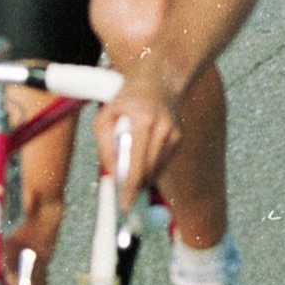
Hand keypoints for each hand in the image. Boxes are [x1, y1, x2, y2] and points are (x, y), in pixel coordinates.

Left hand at [93, 56, 182, 209]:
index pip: (137, 166)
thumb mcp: (105, 116)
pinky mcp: (179, 138)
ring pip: (156, 171)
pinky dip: (150, 167)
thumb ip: (105, 146)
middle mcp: (163, 130)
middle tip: (124, 196)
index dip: (131, 189)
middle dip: (134, 187)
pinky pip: (162, 163)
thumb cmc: (126, 97)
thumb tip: (112, 175)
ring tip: (129, 170)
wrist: (159, 78)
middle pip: (148, 173)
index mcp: (144, 123)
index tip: (125, 206)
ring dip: (141, 178)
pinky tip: (141, 157)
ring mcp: (174, 134)